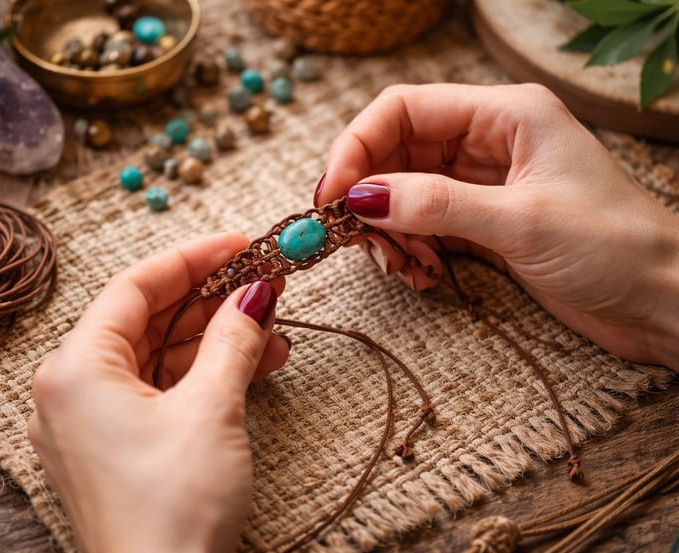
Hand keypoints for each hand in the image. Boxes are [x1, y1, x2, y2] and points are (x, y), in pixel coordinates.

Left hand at [28, 233, 288, 552]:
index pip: (134, 287)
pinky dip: (205, 375)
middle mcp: (74, 391)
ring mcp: (95, 422)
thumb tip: (257, 291)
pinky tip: (254, 364)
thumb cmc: (172, 510)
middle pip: (147, 319)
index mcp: (75, 370)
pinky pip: (162, 391)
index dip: (192, 258)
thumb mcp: (212, 409)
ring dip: (216, 339)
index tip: (239, 243)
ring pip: (160, 356)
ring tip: (272, 327)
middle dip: (210, 299)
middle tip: (261, 280)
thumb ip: (234, 339)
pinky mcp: (119, 448)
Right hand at [315, 83, 678, 369]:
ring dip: (389, 232)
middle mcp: (489, 140)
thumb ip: (435, 205)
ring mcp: (483, 183)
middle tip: (361, 243)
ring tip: (404, 268)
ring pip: (404, 193)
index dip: (357, 147)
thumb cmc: (614, 248)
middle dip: (371, 198)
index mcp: (505, 114)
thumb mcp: (520, 221)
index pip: (404, 109)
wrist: (661, 299)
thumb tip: (360, 198)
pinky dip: (410, 249)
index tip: (331, 197)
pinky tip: (423, 275)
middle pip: (396, 153)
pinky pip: (423, 225)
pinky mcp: (482, 222)